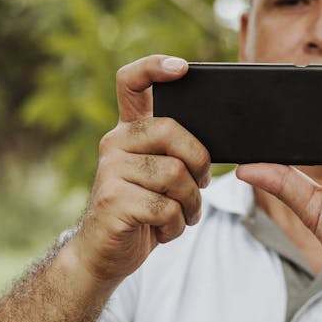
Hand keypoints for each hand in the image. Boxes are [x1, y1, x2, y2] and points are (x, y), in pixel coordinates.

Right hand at [68, 55, 210, 282]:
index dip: (155, 66)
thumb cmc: (143, 212)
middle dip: (198, 160)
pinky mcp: (113, 200)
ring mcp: (110, 170)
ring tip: (182, 215)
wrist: (104, 255)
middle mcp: (114, 142)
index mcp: (129, 131)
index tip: (182, 68)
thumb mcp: (161, 175)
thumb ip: (177, 151)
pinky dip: (176, 226)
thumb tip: (217, 139)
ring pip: (174, 174)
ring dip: (190, 203)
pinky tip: (164, 230)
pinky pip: (165, 207)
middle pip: (170, 129)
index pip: (132, 81)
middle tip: (200, 184)